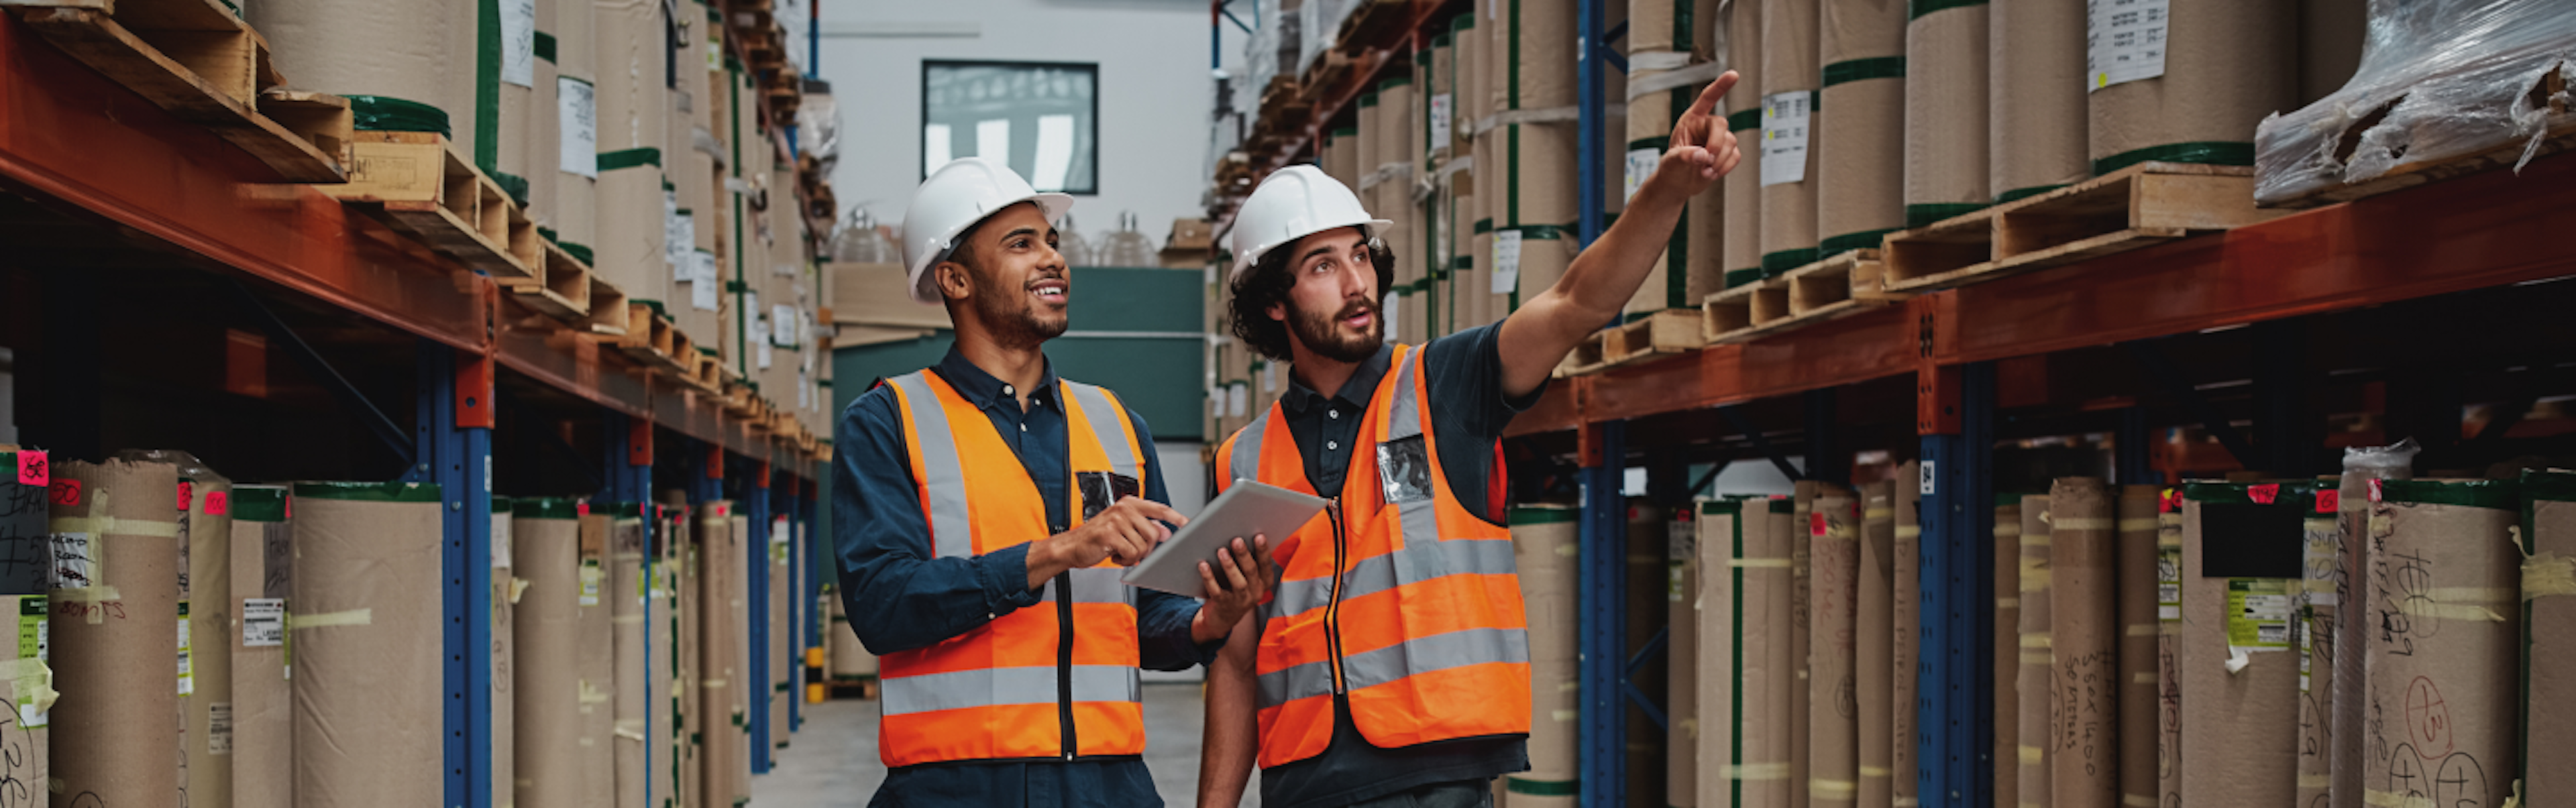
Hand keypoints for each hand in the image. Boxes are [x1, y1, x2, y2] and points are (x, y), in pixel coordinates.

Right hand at [1027, 496, 1186, 588]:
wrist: (1071, 546)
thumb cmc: (1098, 537)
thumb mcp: (1123, 528)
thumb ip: (1144, 526)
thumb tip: (1166, 532)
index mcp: (1129, 504)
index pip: (1159, 509)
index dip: (1176, 517)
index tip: (1188, 524)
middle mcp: (1124, 509)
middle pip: (1154, 534)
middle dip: (1147, 549)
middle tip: (1132, 551)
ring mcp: (1116, 520)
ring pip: (1143, 546)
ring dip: (1133, 556)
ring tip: (1120, 552)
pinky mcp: (1109, 534)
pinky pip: (1131, 553)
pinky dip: (1125, 560)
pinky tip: (1114, 556)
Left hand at [1190, 535, 1276, 643]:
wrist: (1223, 617)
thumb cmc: (1234, 587)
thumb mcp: (1245, 574)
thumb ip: (1245, 557)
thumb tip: (1238, 533)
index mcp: (1264, 580)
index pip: (1266, 564)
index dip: (1263, 550)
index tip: (1259, 536)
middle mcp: (1256, 591)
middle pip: (1252, 571)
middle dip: (1244, 555)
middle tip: (1236, 540)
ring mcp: (1241, 600)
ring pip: (1238, 583)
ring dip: (1229, 566)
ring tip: (1221, 551)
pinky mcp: (1224, 605)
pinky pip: (1217, 591)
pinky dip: (1210, 578)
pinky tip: (1203, 565)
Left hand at [1649, 71, 1744, 197]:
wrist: (1677, 184)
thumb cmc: (1671, 168)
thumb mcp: (1671, 161)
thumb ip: (1684, 156)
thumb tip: (1702, 155)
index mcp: (1691, 120)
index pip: (1707, 99)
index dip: (1720, 86)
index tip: (1733, 75)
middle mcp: (1706, 126)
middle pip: (1722, 125)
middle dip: (1716, 145)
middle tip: (1705, 161)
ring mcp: (1719, 139)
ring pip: (1731, 143)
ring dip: (1718, 161)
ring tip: (1703, 171)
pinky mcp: (1727, 153)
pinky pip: (1735, 156)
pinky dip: (1725, 168)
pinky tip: (1711, 173)